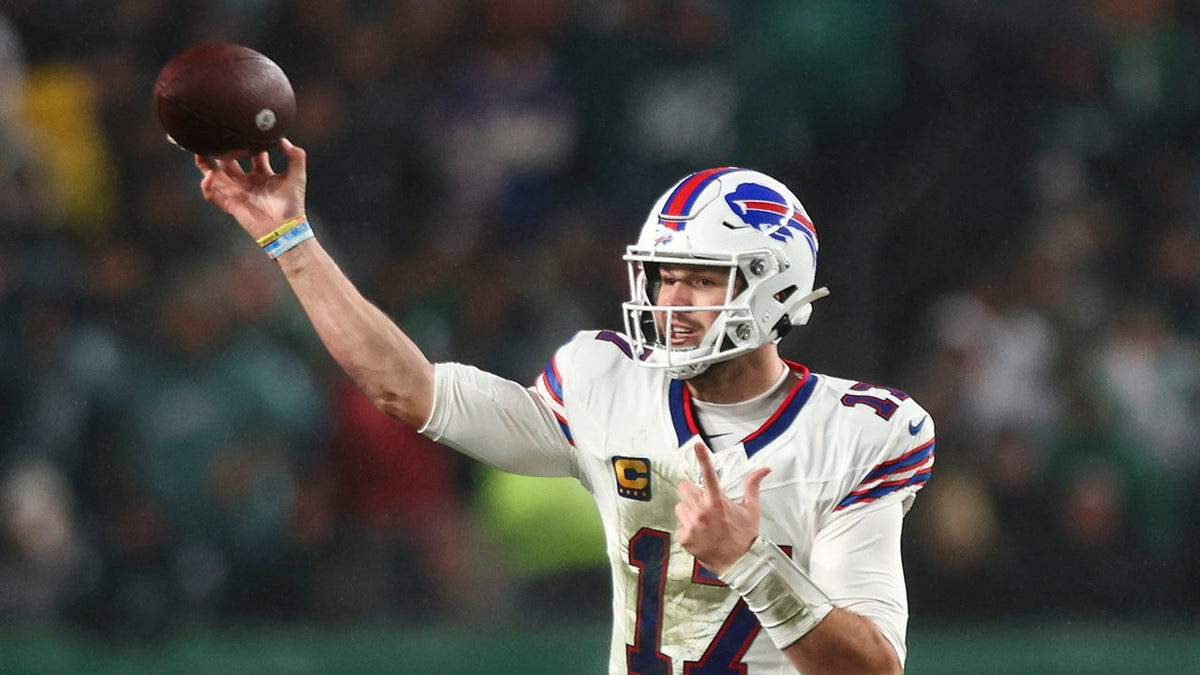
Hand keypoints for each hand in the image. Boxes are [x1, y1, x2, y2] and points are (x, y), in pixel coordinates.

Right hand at [195, 138, 307, 240]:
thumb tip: (283, 139)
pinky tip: (207, 177)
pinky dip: (207, 187)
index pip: (252, 154)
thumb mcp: (297, 176)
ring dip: (206, 164)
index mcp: (262, 174)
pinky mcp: (231, 204)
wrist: (286, 228)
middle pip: (229, 162)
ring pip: (216, 175)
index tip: (243, 129)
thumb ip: (295, 157)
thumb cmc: (292, 204)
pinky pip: (213, 195)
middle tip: (214, 137)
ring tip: (199, 151)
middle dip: (221, 150)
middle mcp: (248, 181)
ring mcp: (237, 192)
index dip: (248, 142)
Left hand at [675, 442, 770, 576]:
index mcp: (719, 501)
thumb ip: (753, 486)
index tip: (697, 444)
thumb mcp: (751, 510)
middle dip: (692, 493)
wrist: (740, 565)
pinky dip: (688, 530)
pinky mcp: (685, 538)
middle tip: (703, 503)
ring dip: (688, 512)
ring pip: (680, 507)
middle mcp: (703, 511)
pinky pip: (680, 526)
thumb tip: (764, 469)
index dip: (703, 457)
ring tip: (704, 523)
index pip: (709, 474)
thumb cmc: (746, 536)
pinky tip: (700, 536)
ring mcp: (692, 525)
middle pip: (684, 487)